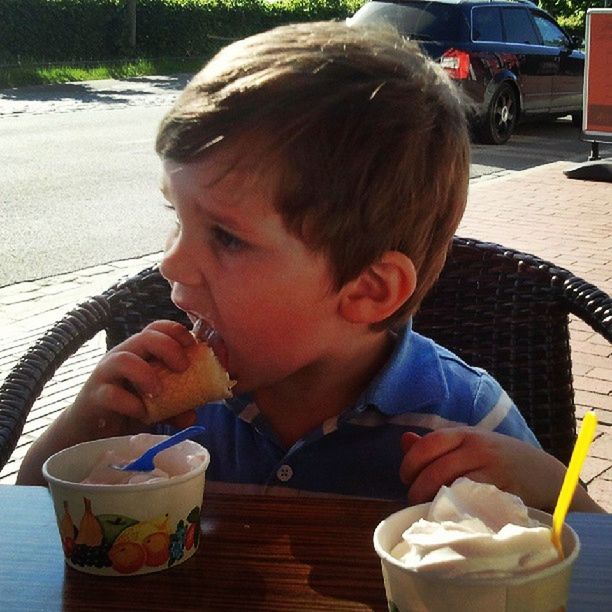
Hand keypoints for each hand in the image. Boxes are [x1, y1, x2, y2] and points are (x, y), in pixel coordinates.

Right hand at [68, 320, 196, 434]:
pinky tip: (142, 413)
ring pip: (123, 360)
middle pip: (144, 337)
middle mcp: (122, 356)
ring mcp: (106, 375)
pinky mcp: (94, 397)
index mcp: (140, 353)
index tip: (192, 345)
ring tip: (158, 393)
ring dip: (146, 374)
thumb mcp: (157, 406)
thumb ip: (175, 408)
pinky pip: (111, 394)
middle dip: (168, 348)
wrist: (90, 430)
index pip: (156, 328)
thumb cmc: (127, 407)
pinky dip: (130, 403)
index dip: (176, 331)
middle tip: (182, 367)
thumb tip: (191, 416)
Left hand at [399, 428, 570, 511]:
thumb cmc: (500, 459)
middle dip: (419, 488)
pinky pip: (474, 504)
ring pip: (453, 486)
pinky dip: (458, 512)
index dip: (411, 462)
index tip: (405, 478)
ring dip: (434, 502)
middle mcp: (479, 449)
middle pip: (437, 468)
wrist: (547, 475)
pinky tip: (451, 518)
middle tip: (414, 500)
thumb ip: (438, 444)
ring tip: (428, 510)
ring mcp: (493, 471)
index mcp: (466, 434)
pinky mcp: (506, 494)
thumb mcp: (471, 443)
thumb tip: (404, 441)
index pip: (430, 443)